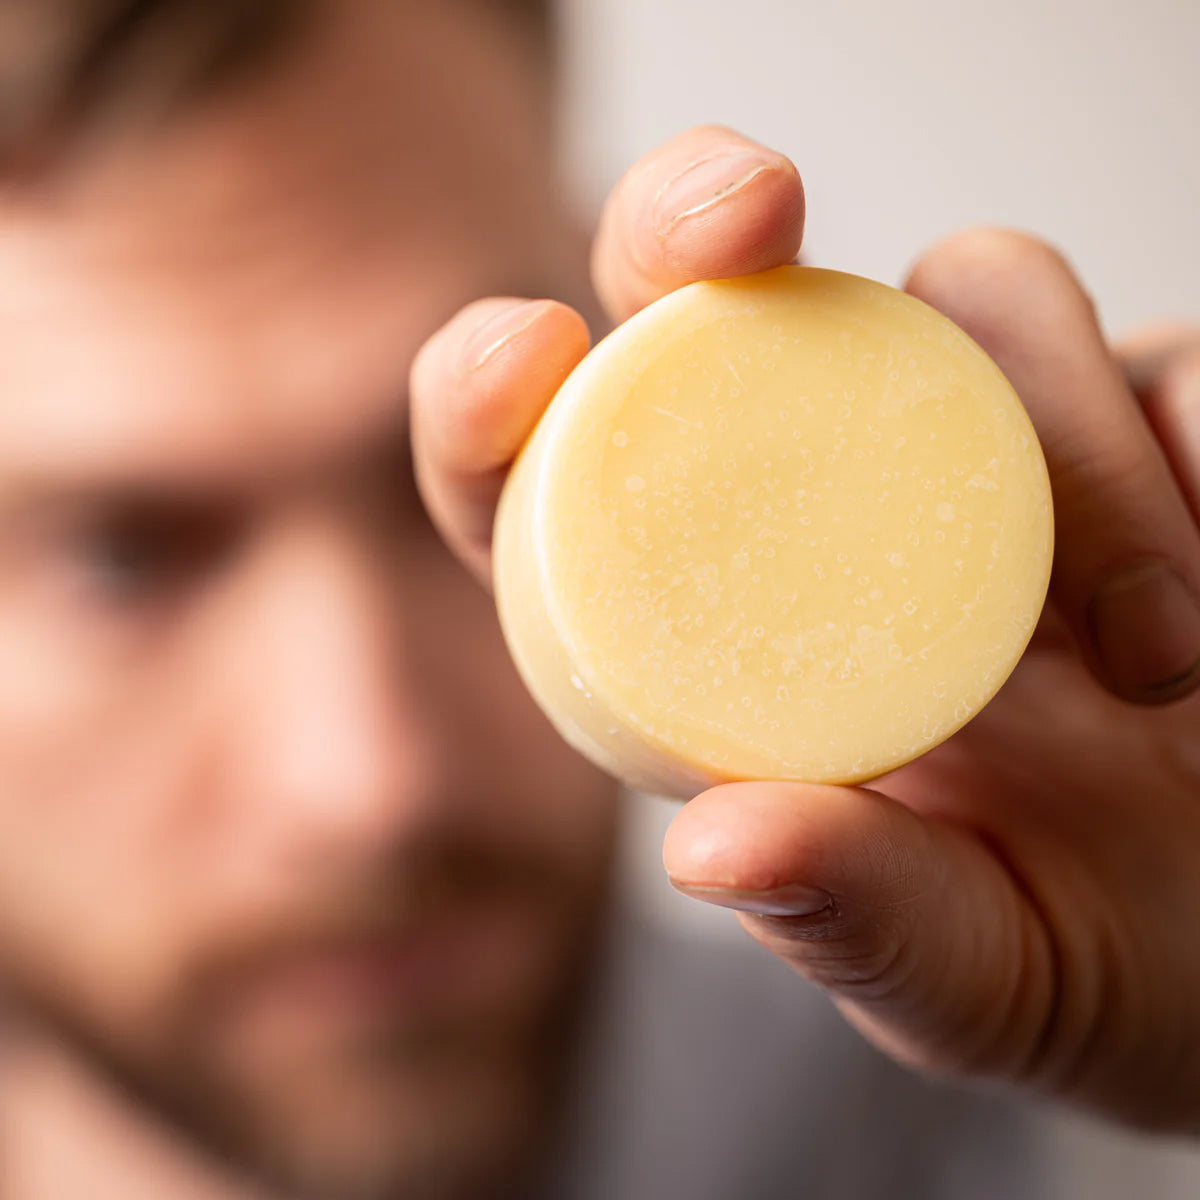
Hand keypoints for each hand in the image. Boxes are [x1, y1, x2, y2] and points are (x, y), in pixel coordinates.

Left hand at [409, 126, 1199, 1131]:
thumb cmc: (1056, 942)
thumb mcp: (952, 967)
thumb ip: (848, 913)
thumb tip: (717, 850)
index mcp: (720, 626)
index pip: (550, 477)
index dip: (491, 397)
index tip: (527, 356)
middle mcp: (833, 500)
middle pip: (724, 296)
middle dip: (699, 215)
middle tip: (748, 215)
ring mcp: (992, 446)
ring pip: (974, 292)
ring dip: (1063, 444)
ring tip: (1154, 664)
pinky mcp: (1142, 425)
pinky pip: (1168, 364)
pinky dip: (1195, 445)